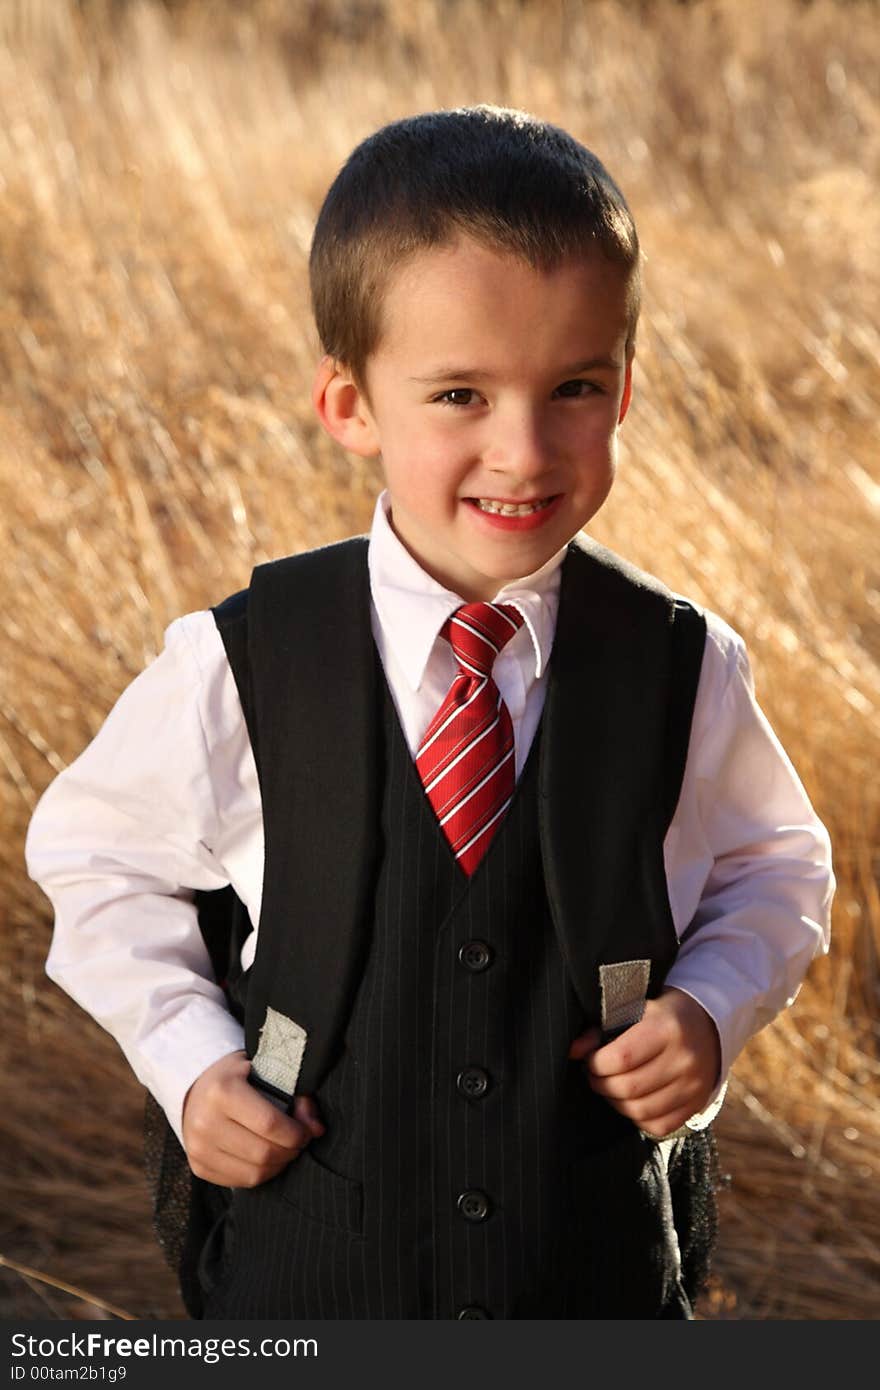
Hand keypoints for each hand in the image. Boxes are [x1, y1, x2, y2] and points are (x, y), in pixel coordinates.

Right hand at [181, 1049, 324, 1186]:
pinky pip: (240, 1182)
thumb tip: (317, 1129)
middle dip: (290, 1151)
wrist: (197, 1088)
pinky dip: (260, 1173)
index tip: (307, 1131)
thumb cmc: (239, 1077)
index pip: (269, 1124)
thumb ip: (295, 1095)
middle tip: (298, 1141)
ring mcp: (198, 1147)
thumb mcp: (266, 1072)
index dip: (296, 1132)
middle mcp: (204, 1121)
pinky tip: (266, 1159)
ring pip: (254, 1173)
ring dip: (278, 1165)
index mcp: (222, 1091)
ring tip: (284, 1150)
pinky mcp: (198, 1166)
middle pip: (263, 1152)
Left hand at [568, 988, 720, 1137]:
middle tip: (597, 1075)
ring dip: (617, 1102)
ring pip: (641, 1111)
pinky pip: (658, 1126)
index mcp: (667, 1028)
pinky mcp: (696, 1105)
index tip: (590, 1059)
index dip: (596, 1063)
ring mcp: (692, 1086)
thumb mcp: (635, 1009)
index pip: (622, 1057)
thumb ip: (602, 1029)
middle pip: (629, 1088)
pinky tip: (634, 1100)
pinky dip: (639, 1118)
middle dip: (602, 1084)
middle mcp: (683, 1059)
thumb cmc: (663, 1016)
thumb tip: (574, 1050)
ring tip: (612, 1088)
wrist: (708, 1026)